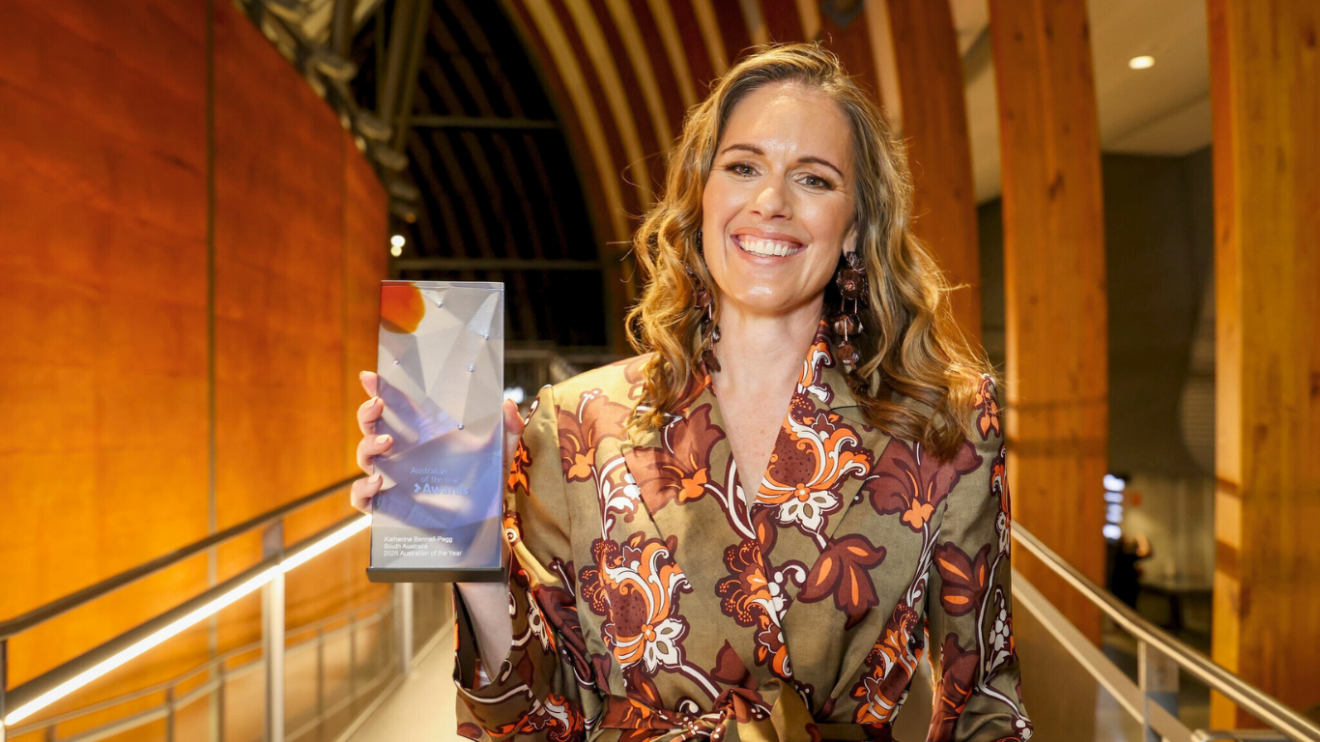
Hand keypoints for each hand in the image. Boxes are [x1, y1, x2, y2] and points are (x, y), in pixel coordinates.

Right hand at [348, 371, 527, 512]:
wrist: (483, 524)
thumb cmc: (485, 484)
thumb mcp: (501, 453)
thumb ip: (509, 428)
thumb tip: (509, 403)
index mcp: (424, 435)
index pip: (398, 406)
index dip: (381, 389)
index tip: (371, 377)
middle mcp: (404, 454)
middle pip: (372, 426)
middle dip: (368, 412)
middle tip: (378, 406)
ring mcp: (394, 479)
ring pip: (365, 457)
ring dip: (368, 445)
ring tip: (387, 442)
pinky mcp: (390, 505)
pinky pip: (362, 498)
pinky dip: (362, 489)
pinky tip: (377, 482)